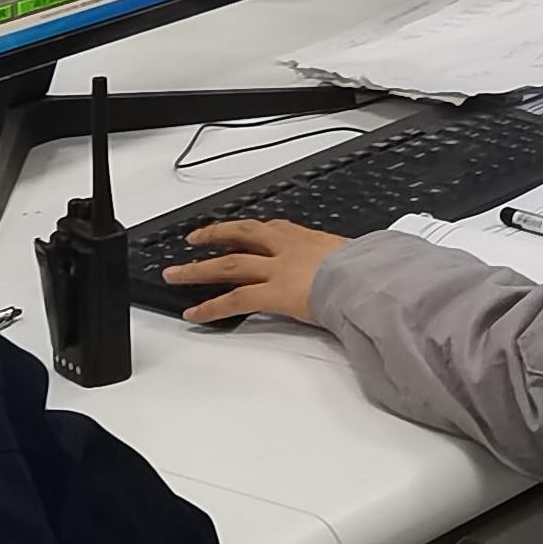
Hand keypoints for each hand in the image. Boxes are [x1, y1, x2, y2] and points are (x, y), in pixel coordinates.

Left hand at [164, 220, 351, 324]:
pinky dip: (210, 307)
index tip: (238, 230)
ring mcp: (276, 269)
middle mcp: (287, 248)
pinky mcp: (271, 293)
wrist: (365, 277)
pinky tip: (193, 314)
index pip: (272, 229)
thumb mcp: (354, 255)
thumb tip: (351, 269)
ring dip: (198, 269)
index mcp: (308, 238)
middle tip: (194, 239)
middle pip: (242, 236)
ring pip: (229, 264)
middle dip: (215, 236)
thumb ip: (342, 261)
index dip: (251, 230)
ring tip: (176, 273)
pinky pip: (233, 299)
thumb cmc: (367, 268)